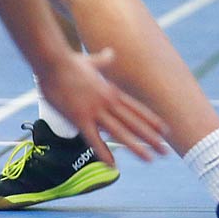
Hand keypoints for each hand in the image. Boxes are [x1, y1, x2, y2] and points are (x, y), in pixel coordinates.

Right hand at [33, 47, 168, 166]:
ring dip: (136, 147)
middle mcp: (108, 102)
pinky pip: (93, 139)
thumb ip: (103, 61)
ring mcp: (95, 110)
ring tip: (150, 159)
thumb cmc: (69, 61)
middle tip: (165, 152)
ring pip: (120, 132)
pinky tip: (113, 165)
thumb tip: (110, 53)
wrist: (53, 61)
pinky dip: (103, 152)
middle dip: (151, 138)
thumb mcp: (91, 61)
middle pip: (134, 123)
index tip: (165, 131)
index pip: (136, 109)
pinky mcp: (79, 118)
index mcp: (111, 91)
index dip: (151, 121)